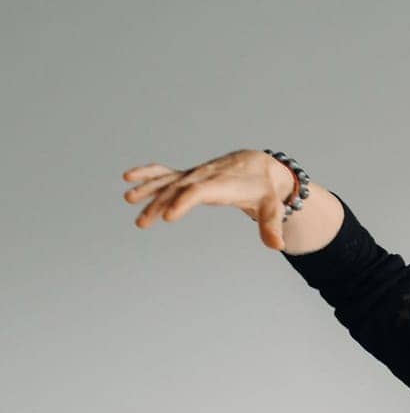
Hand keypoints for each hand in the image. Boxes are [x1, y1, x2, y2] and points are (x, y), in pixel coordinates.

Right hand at [121, 149, 293, 249]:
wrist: (261, 168)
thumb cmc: (266, 191)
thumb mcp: (273, 208)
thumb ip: (272, 226)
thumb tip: (277, 245)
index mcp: (224, 184)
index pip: (200, 192)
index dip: (184, 202)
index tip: (168, 216)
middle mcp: (206, 177)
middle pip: (178, 189)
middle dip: (159, 203)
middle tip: (142, 222)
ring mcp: (196, 175)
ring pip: (169, 181)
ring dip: (148, 190)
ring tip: (129, 200)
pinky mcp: (191, 176)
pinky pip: (167, 173)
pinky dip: (149, 174)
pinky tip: (129, 178)